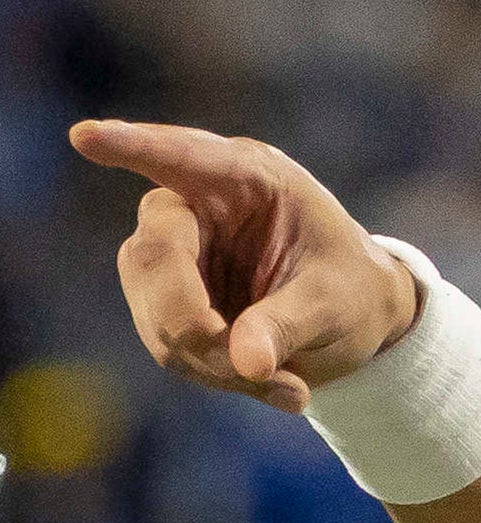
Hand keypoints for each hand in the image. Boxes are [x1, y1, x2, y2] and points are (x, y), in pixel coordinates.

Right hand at [68, 120, 421, 413]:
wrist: (353, 320)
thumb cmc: (352, 290)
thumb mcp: (340, 304)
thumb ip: (290, 323)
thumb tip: (245, 362)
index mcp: (246, 178)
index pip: (183, 156)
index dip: (133, 146)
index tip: (86, 136)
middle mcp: (195, 205)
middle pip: (155, 257)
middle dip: (195, 325)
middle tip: (255, 371)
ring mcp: (171, 253)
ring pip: (156, 313)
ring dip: (214, 363)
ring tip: (288, 385)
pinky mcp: (163, 299)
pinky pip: (169, 345)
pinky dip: (218, 375)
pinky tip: (276, 385)